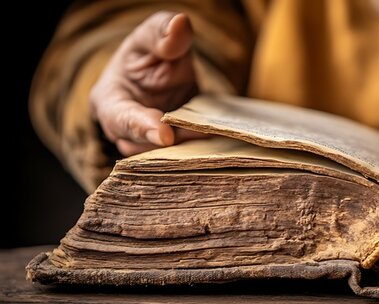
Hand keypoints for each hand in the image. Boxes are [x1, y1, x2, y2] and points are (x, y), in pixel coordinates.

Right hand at [90, 11, 205, 155]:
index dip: (140, 128)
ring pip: (166, 157)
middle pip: (145, 146)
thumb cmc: (150, 54)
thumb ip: (161, 32)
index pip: (120, 119)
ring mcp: (149, 145)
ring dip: (190, 149)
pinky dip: (202, 151)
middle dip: (174, 143)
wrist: (163, 70)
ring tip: (216, 136)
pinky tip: (223, 142)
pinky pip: (184, 158)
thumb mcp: (152, 36)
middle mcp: (125, 130)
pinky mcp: (174, 151)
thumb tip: (179, 25)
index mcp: (109, 101)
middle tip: (203, 135)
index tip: (164, 134)